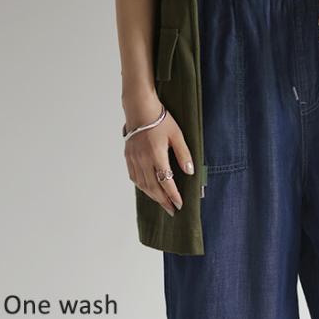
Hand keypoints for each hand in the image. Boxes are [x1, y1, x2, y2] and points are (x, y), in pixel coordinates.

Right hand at [123, 92, 193, 216]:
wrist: (139, 108)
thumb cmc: (160, 120)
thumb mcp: (177, 135)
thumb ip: (184, 154)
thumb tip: (190, 172)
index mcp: (156, 154)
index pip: (166, 181)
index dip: (173, 195)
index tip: (179, 204)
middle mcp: (143, 159)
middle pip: (153, 187)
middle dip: (163, 201)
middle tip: (172, 210)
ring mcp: (134, 159)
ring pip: (143, 185)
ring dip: (153, 196)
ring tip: (163, 203)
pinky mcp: (128, 157)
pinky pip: (134, 177)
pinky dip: (142, 187)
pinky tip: (149, 190)